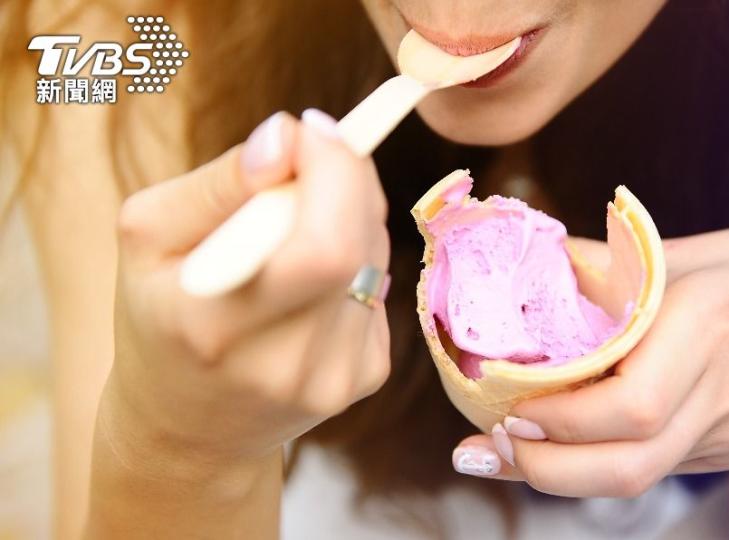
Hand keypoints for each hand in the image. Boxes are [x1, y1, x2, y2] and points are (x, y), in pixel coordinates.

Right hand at [104, 110, 390, 468]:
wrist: (189, 428)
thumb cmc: (160, 317)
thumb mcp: (148, 238)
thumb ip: (218, 183)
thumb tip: (288, 138)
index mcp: (216, 329)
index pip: (321, 246)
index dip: (333, 172)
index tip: (309, 130)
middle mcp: (286, 366)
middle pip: (358, 247)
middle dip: (346, 178)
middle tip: (314, 156)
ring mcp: (334, 379)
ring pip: (375, 258)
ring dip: (351, 214)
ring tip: (300, 219)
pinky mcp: (364, 378)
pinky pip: (378, 287)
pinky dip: (354, 257)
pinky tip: (313, 273)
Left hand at [452, 228, 728, 496]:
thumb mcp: (691, 249)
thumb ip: (611, 265)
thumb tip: (528, 266)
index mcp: (714, 325)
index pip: (633, 404)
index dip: (561, 418)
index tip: (505, 403)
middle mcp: (725, 391)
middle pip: (630, 465)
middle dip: (546, 468)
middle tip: (486, 445)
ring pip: (638, 478)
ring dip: (560, 475)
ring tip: (502, 450)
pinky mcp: (728, 451)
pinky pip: (653, 466)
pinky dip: (593, 461)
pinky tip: (556, 441)